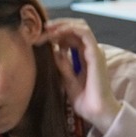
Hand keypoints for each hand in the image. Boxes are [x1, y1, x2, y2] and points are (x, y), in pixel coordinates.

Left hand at [44, 17, 119, 132]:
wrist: (96, 111)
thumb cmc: (84, 99)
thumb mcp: (67, 79)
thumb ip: (62, 64)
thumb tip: (54, 51)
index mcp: (84, 56)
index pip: (71, 36)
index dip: (55, 34)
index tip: (39, 38)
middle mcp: (90, 51)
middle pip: (74, 28)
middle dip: (57, 26)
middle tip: (41, 29)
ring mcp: (94, 51)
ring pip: (79, 26)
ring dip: (62, 25)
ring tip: (47, 28)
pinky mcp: (95, 54)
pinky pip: (84, 33)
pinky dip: (70, 29)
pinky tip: (56, 33)